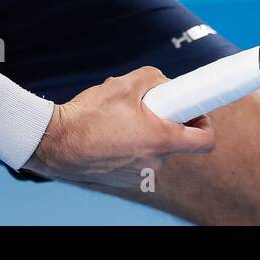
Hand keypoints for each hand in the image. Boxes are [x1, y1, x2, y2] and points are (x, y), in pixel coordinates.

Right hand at [22, 66, 213, 188]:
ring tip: (120, 118)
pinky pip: (136, 159)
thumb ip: (155, 78)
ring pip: (153, 149)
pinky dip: (130, 146)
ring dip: (145, 133)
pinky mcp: (122, 181)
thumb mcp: (126, 83)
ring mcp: (138, 176)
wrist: (55, 142)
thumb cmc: (90, 114)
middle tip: (148, 105)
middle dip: (165, 121)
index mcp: (162, 140)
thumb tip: (164, 84)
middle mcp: (154, 163)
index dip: (204, 121)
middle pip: (175, 141)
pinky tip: (109, 133)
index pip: (205, 140)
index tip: (194, 109)